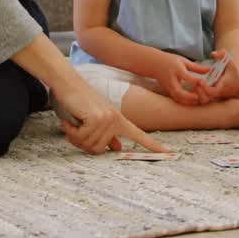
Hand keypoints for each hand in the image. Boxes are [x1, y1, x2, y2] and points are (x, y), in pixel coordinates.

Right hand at [53, 81, 168, 154]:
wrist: (69, 83)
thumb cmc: (80, 101)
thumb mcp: (96, 118)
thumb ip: (108, 134)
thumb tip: (116, 148)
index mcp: (119, 120)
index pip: (139, 136)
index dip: (153, 146)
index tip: (169, 154)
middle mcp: (116, 120)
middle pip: (99, 150)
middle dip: (83, 143)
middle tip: (76, 129)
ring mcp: (108, 119)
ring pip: (90, 145)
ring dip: (76, 137)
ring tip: (74, 123)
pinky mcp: (97, 118)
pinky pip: (82, 138)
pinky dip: (72, 132)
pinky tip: (70, 120)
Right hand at [152, 53, 209, 105]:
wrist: (154, 64)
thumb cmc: (170, 60)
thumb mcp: (183, 61)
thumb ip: (196, 67)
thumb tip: (210, 70)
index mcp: (176, 70)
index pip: (187, 77)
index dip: (197, 81)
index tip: (205, 83)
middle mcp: (171, 80)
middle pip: (180, 92)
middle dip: (191, 97)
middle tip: (201, 97)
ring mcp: (168, 87)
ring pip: (178, 98)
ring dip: (188, 101)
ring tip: (199, 100)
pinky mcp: (167, 91)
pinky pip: (176, 99)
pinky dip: (184, 102)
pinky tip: (192, 101)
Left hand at [194, 50, 238, 102]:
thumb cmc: (234, 73)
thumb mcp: (230, 63)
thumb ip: (223, 56)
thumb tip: (213, 53)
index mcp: (222, 88)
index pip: (212, 92)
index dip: (205, 88)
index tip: (201, 80)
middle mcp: (217, 95)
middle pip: (205, 99)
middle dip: (199, 92)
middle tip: (196, 84)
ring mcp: (213, 98)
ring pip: (202, 101)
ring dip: (197, 94)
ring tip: (195, 86)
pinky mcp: (210, 99)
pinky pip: (202, 100)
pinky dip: (197, 95)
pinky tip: (195, 87)